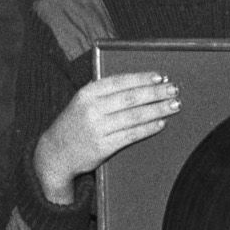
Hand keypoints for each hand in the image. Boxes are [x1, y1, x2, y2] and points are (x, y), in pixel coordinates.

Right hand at [32, 73, 178, 205]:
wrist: (55, 153)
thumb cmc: (74, 124)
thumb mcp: (81, 101)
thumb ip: (103, 91)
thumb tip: (137, 81)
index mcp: (86, 93)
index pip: (119, 82)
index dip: (141, 78)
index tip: (159, 76)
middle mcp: (92, 109)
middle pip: (130, 98)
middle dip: (155, 92)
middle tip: (173, 89)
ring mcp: (97, 129)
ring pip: (134, 116)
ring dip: (158, 109)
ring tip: (174, 105)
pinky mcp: (103, 147)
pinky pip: (131, 135)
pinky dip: (148, 128)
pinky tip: (161, 123)